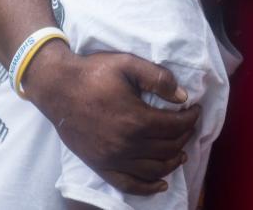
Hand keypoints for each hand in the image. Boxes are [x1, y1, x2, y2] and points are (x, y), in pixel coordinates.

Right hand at [24, 40, 199, 194]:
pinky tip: (161, 184)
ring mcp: (112, 158)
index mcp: (136, 119)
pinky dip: (148, 187)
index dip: (191, 118)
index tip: (195, 109)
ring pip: (153, 169)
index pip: (175, 126)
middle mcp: (126, 144)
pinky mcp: (100, 165)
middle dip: (184, 136)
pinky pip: (128, 184)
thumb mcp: (128, 64)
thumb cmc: (93, 72)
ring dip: (172, 161)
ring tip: (182, 150)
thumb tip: (182, 97)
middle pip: (168, 148)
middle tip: (188, 125)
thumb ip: (158, 78)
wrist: (57, 87)